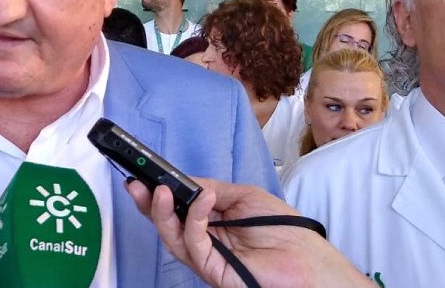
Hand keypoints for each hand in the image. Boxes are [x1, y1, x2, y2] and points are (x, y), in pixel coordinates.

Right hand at [126, 177, 372, 287]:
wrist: (306, 259)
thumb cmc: (283, 229)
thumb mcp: (244, 196)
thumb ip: (214, 189)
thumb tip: (187, 182)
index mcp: (210, 223)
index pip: (177, 208)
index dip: (160, 192)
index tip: (145, 174)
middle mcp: (204, 241)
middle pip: (167, 224)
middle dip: (148, 203)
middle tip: (137, 183)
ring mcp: (207, 257)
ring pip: (172, 237)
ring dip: (162, 212)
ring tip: (160, 190)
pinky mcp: (212, 269)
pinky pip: (193, 244)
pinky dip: (193, 219)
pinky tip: (201, 201)